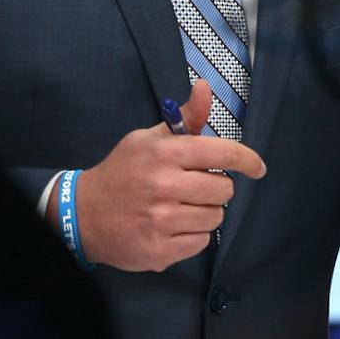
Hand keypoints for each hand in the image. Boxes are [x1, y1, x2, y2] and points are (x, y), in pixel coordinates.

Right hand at [67, 82, 266, 271]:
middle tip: (196, 188)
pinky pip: (201, 243)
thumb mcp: (149, 138)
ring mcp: (160, 221)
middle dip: (217, 188)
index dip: (248, 161)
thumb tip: (205, 86)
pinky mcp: (159, 251)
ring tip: (181, 208)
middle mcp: (164, 186)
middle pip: (225, 190)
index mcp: (165, 154)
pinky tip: (172, 227)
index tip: (257, 168)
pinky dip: (193, 236)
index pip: (224, 154)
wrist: (82, 214)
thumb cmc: (123, 171)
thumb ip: (186, 117)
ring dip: (205, 213)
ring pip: (215, 217)